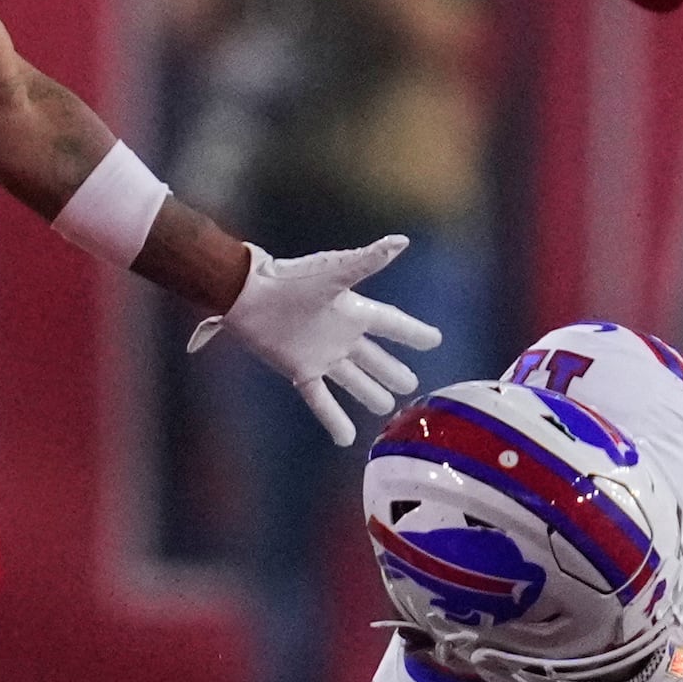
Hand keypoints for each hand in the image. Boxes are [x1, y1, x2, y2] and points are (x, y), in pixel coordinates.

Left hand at [186, 235, 445, 444]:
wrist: (247, 294)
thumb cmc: (291, 279)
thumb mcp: (334, 272)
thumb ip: (368, 261)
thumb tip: (401, 241)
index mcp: (353, 310)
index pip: (391, 324)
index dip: (413, 333)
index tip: (434, 341)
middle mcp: (341, 334)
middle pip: (374, 357)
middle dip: (392, 370)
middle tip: (412, 385)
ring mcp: (321, 354)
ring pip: (353, 379)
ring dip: (368, 393)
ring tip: (385, 407)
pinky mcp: (300, 370)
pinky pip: (321, 399)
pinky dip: (333, 419)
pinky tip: (346, 440)